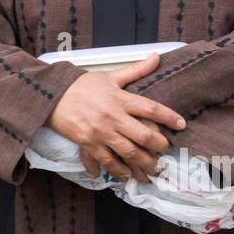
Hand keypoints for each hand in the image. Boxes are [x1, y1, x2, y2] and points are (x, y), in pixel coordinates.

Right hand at [44, 53, 185, 183]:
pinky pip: (107, 161)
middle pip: (143, 135)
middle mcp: (112, 117)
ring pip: (128, 153)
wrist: (52, 96)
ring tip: (154, 170)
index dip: (169, 117)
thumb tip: (156, 57)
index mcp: (119, 99)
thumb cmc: (82, 86)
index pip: (150, 108)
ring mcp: (100, 133)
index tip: (181, 124)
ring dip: (143, 164)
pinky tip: (126, 176)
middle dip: (159, 146)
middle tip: (166, 152)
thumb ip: (135, 70)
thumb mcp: (109, 77)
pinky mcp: (88, 144)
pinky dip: (117, 171)